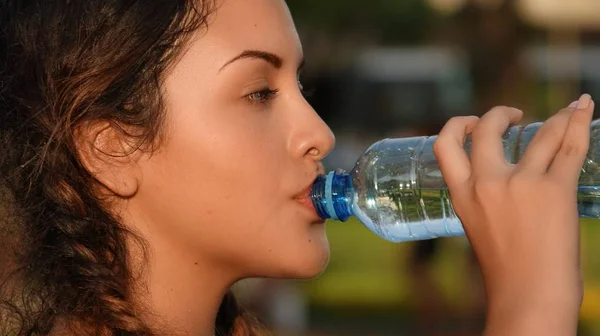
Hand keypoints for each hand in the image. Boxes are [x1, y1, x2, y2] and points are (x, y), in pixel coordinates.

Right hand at [433, 94, 593, 334]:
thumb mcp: (478, 227)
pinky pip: (569, 147)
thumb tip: (504, 178)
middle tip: (515, 117)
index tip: (472, 122)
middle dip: (500, 114)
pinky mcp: (555, 189)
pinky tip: (583, 107)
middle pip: (487, 128)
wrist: (529, 295)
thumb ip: (484, 198)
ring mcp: (521, 183)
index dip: (457, 124)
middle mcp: (487, 183)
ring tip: (565, 113)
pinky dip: (578, 122)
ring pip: (541, 133)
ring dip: (555, 117)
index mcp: (462, 195)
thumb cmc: (506, 271)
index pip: (444, 145)